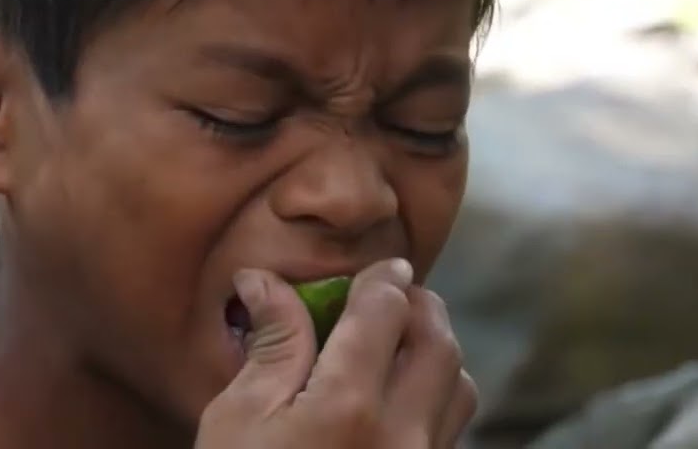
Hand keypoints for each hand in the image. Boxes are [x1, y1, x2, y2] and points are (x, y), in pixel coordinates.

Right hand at [195, 258, 475, 448]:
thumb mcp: (237, 419)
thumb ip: (271, 344)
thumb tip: (265, 279)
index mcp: (347, 406)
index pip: (384, 312)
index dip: (382, 279)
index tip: (381, 266)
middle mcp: (401, 439)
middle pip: (439, 344)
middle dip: (421, 307)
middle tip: (396, 294)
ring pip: (460, 391)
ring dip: (438, 353)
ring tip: (403, 343)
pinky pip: (451, 435)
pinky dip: (437, 400)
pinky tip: (399, 401)